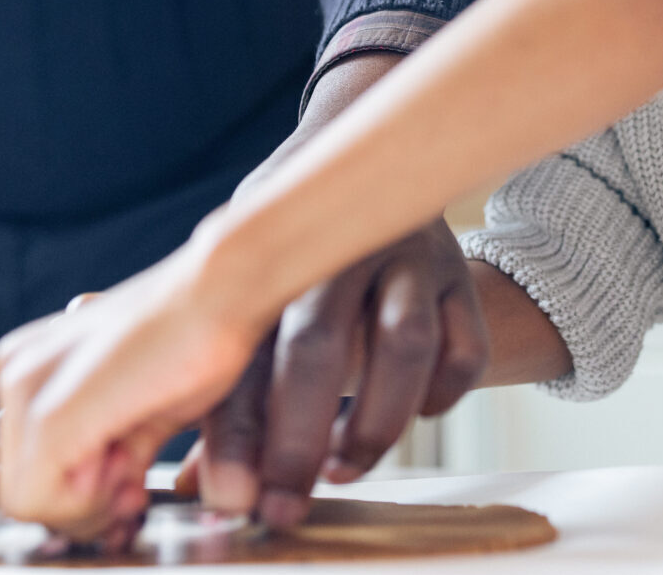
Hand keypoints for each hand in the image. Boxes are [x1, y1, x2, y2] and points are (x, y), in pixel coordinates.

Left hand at [0, 232, 267, 534]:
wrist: (218, 294)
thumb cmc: (189, 345)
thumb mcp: (135, 414)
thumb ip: (106, 457)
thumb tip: (98, 512)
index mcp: (29, 368)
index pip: (25, 470)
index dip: (77, 497)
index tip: (125, 482)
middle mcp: (16, 371)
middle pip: (22, 488)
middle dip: (82, 505)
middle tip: (131, 485)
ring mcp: (25, 387)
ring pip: (25, 499)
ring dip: (89, 506)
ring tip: (133, 472)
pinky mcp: (50, 412)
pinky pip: (39, 496)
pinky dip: (91, 504)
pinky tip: (130, 473)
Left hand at [187, 219, 487, 525]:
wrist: (362, 157)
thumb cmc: (293, 254)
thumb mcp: (251, 295)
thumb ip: (228, 387)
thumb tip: (197, 485)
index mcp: (269, 252)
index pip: (242, 347)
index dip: (234, 428)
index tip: (232, 494)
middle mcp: (336, 248)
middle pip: (317, 342)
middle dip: (298, 435)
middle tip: (284, 504)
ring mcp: (402, 256)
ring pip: (404, 340)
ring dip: (376, 419)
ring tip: (346, 467)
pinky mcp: (455, 271)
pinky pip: (465, 342)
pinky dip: (445, 392)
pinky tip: (415, 414)